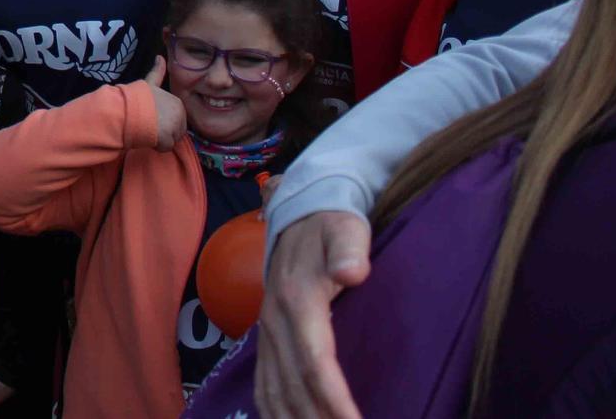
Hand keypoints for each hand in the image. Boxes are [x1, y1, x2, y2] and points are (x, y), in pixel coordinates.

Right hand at [144, 56, 185, 151]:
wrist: (129, 110)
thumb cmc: (138, 97)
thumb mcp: (149, 83)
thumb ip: (157, 71)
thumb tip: (160, 56)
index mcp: (177, 102)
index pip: (176, 117)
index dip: (163, 118)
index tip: (152, 115)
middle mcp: (180, 114)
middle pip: (175, 130)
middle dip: (163, 130)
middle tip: (148, 123)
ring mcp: (175, 127)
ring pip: (170, 139)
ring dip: (160, 138)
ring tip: (148, 129)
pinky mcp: (169, 139)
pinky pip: (165, 147)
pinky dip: (157, 146)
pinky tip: (148, 137)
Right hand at [255, 211, 371, 418]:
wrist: (298, 215)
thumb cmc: (331, 227)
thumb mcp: (344, 228)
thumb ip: (349, 248)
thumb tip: (353, 272)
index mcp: (298, 301)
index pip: (315, 363)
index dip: (334, 399)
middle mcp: (276, 323)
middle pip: (293, 387)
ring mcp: (267, 333)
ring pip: (275, 392)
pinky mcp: (267, 339)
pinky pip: (262, 385)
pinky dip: (273, 412)